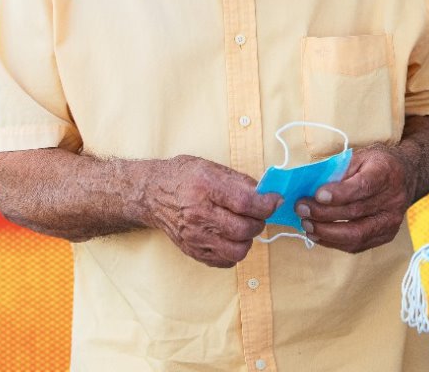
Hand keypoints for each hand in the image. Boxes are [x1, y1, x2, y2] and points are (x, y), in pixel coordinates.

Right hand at [144, 155, 279, 267]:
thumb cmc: (184, 177)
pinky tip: (230, 237)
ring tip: (243, 226)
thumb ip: (242, 182)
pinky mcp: (193, 251)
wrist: (152, 194)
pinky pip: (225, 261)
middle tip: (257, 213)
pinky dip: (234, 251)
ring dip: (248, 239)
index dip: (267, 204)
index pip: (245, 202)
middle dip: (259, 221)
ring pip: (238, 250)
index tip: (275, 200)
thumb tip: (268, 195)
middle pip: (244, 229)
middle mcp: (198, 215)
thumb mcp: (213, 168)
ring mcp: (194, 237)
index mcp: (205, 187)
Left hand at [293, 144, 412, 252]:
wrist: (406, 175)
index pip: (363, 186)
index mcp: (386, 173)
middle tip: (301, 209)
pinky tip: (318, 234)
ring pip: (356, 234)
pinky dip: (334, 242)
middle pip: (356, 212)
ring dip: (326, 232)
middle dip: (324, 213)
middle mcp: (393, 199)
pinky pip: (358, 245)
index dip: (339, 194)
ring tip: (306, 224)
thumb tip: (310, 187)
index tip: (317, 195)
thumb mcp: (360, 156)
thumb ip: (338, 170)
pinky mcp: (386, 235)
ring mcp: (391, 220)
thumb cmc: (377, 164)